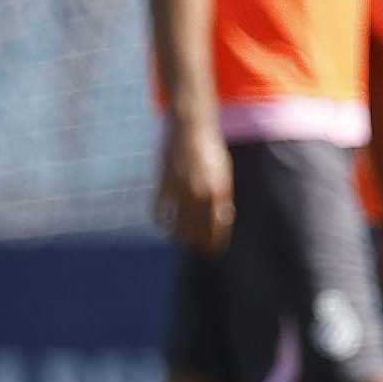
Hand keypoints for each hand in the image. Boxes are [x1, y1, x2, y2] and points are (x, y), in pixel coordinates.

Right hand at [156, 116, 235, 253]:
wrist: (190, 129)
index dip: (214, 242)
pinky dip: (162, 222)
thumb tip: (223, 218)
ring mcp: (179, 190)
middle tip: (199, 249)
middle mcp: (198, 193)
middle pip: (196, 230)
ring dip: (180, 237)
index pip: (216, 226)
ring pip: (176, 226)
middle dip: (198, 243)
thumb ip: (222, 196)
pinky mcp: (163, 185)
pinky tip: (166, 226)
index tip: (214, 251)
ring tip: (183, 241)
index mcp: (217, 190)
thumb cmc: (211, 151)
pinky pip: (159, 213)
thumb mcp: (223, 173)